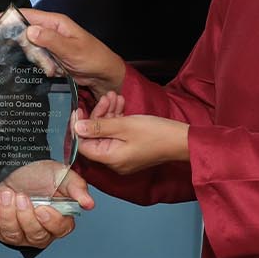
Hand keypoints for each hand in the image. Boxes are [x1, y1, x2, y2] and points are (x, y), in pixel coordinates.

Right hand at [0, 8, 126, 95]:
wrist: (105, 76)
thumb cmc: (94, 58)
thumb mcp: (73, 50)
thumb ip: (51, 41)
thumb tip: (30, 30)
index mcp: (56, 23)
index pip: (26, 16)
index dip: (6, 19)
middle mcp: (51, 31)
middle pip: (25, 34)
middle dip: (28, 50)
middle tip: (43, 63)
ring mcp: (50, 44)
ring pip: (30, 50)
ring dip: (38, 61)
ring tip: (53, 69)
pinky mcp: (51, 57)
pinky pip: (37, 60)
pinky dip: (41, 67)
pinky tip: (51, 72)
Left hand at [0, 162, 93, 247]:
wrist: (15, 166)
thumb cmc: (38, 174)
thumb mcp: (60, 174)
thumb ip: (76, 187)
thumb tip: (88, 203)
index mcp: (58, 219)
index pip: (59, 230)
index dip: (50, 222)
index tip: (42, 208)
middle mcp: (38, 230)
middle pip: (35, 236)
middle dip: (25, 216)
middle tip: (22, 196)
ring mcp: (17, 232)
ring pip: (12, 235)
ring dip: (7, 213)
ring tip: (7, 194)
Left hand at [73, 104, 188, 173]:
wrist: (181, 140)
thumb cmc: (156, 134)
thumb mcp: (124, 126)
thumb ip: (98, 126)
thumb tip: (77, 128)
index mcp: (110, 158)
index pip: (83, 145)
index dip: (79, 126)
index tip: (79, 110)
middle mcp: (114, 161)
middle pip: (96, 137)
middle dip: (98, 115)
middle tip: (106, 97)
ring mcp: (123, 155)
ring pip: (107, 132)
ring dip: (109, 113)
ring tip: (115, 96)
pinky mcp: (131, 149)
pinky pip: (118, 134)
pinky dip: (118, 119)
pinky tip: (121, 104)